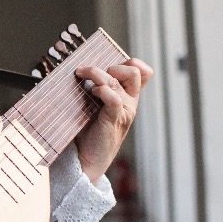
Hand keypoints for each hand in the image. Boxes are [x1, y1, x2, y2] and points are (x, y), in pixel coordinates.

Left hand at [74, 58, 153, 180]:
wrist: (86, 158)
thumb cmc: (88, 131)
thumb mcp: (94, 105)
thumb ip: (96, 89)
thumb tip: (80, 68)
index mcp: (127, 96)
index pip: (142, 72)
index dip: (129, 62)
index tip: (107, 65)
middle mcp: (129, 102)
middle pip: (134, 71)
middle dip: (111, 65)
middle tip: (88, 73)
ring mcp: (123, 111)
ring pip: (118, 81)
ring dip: (97, 74)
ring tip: (81, 76)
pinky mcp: (113, 120)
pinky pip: (114, 99)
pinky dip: (102, 91)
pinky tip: (92, 93)